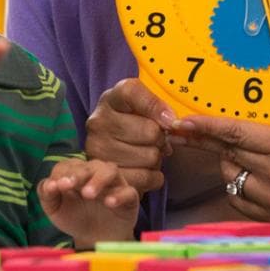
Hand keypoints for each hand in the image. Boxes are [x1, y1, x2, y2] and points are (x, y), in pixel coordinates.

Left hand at [38, 159, 137, 245]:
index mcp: (76, 173)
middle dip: (78, 174)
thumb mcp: (55, 210)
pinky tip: (109, 203)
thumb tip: (48, 185)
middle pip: (89, 166)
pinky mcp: (129, 197)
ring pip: (110, 171)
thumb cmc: (75, 218)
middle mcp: (95, 173)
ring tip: (88, 194)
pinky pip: (128, 191)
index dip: (61, 174)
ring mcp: (114, 184)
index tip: (55, 187)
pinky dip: (119, 195)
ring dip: (98, 179)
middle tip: (69, 185)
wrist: (95, 239)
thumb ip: (47, 196)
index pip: (67, 165)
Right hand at [84, 79, 174, 193]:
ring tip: (146, 155)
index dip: (155, 106)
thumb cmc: (135, 126)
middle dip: (161, 139)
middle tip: (155, 140)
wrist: (115, 154)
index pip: (131, 92)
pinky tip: (144, 170)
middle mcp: (98, 122)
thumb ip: (159, 105)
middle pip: (150, 131)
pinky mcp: (106, 177)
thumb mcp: (143, 107)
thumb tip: (171, 121)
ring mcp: (98, 150)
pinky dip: (153, 177)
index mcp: (110, 99)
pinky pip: (146, 177)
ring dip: (157, 159)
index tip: (169, 119)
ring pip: (151, 156)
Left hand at [167, 117, 269, 224]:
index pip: (235, 133)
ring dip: (232, 165)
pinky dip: (239, 187)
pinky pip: (237, 198)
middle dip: (218, 143)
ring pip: (230, 176)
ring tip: (252, 160)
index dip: (206, 126)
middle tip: (211, 135)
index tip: (184, 122)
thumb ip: (265, 135)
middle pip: (229, 153)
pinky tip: (253, 180)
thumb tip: (227, 131)